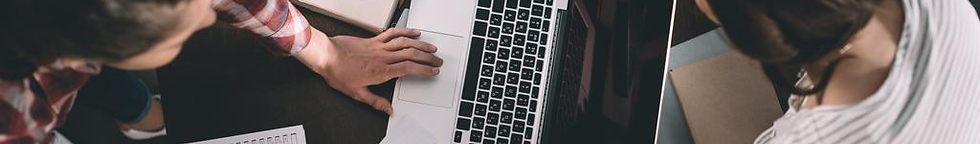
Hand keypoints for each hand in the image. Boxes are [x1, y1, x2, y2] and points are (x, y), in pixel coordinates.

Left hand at [295, 28, 442, 114]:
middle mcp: (382, 57)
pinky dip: (405, 31)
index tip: (433, 71)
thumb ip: (375, 102)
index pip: (408, 69)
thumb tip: (388, 110)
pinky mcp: (373, 40)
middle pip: (411, 55)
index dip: (424, 70)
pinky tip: (413, 32)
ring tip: (431, 47)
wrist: (326, 55)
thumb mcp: (357, 93)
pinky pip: (392, 33)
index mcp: (381, 72)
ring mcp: (379, 46)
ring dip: (420, 44)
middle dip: (427, 58)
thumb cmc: (338, 72)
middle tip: (437, 60)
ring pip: (405, 43)